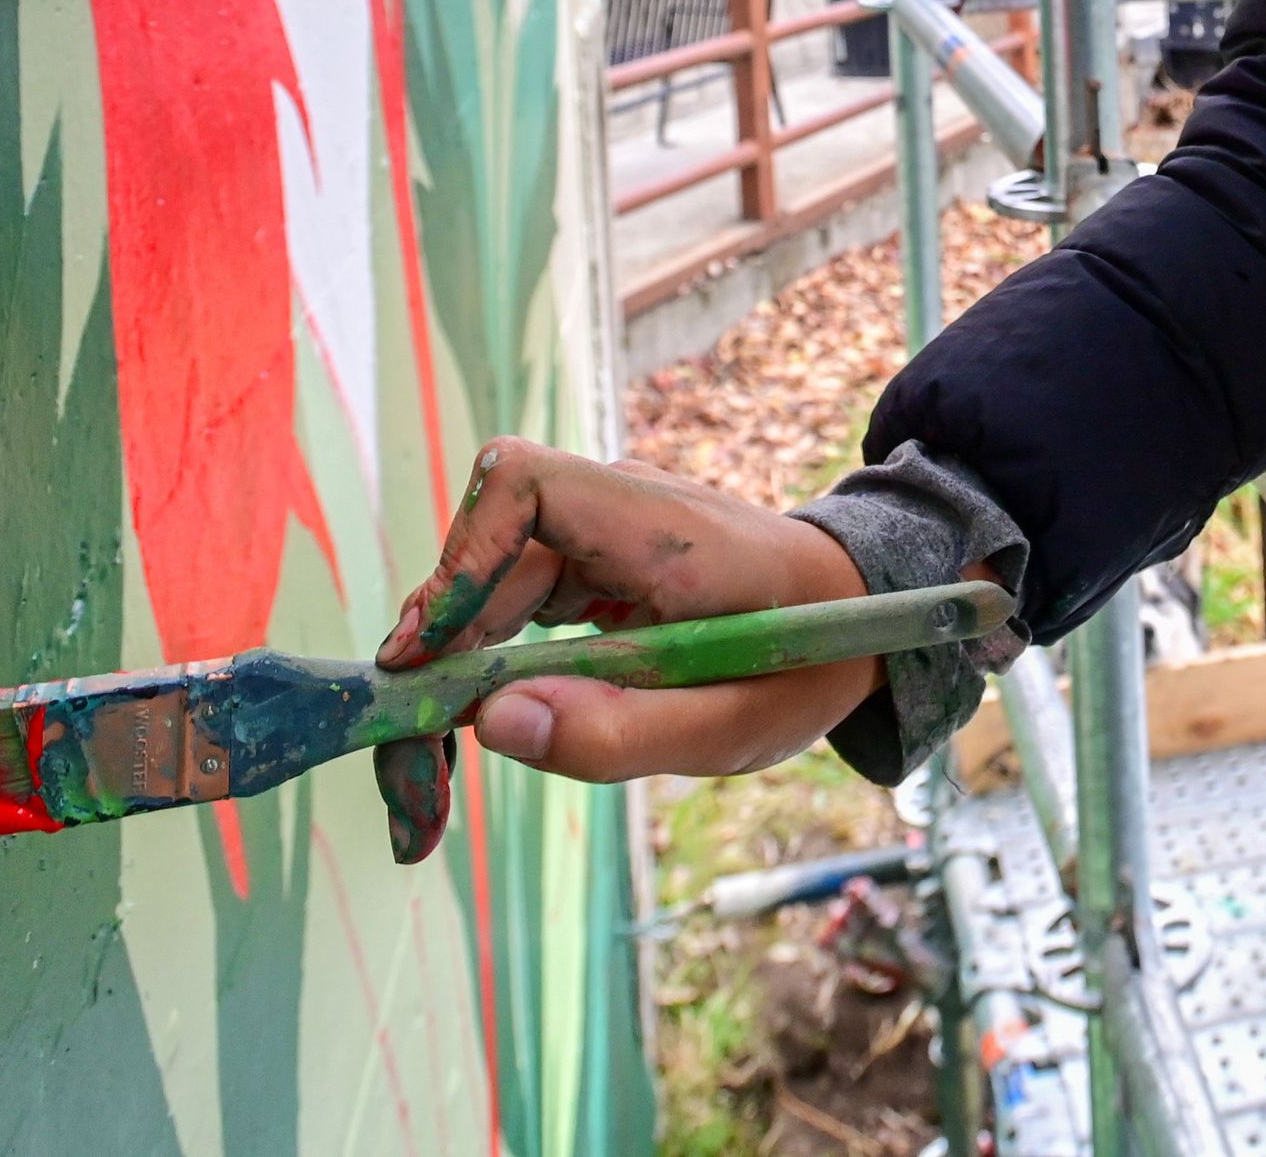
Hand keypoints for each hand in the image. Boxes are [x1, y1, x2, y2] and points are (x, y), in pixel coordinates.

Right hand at [377, 438, 879, 782]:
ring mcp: (597, 536)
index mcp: (663, 529)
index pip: (525, 485)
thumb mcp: (734, 727)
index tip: (425, 656)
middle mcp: (616, 514)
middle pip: (485, 555)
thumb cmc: (807, 664)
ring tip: (423, 780)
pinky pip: (508, 607)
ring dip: (444, 670)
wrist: (858, 618)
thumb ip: (621, 730)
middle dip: (431, 655)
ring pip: (484, 587)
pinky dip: (476, 668)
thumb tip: (491, 723)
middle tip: (407, 769)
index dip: (460, 560)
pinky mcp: (587, 570)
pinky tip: (467, 735)